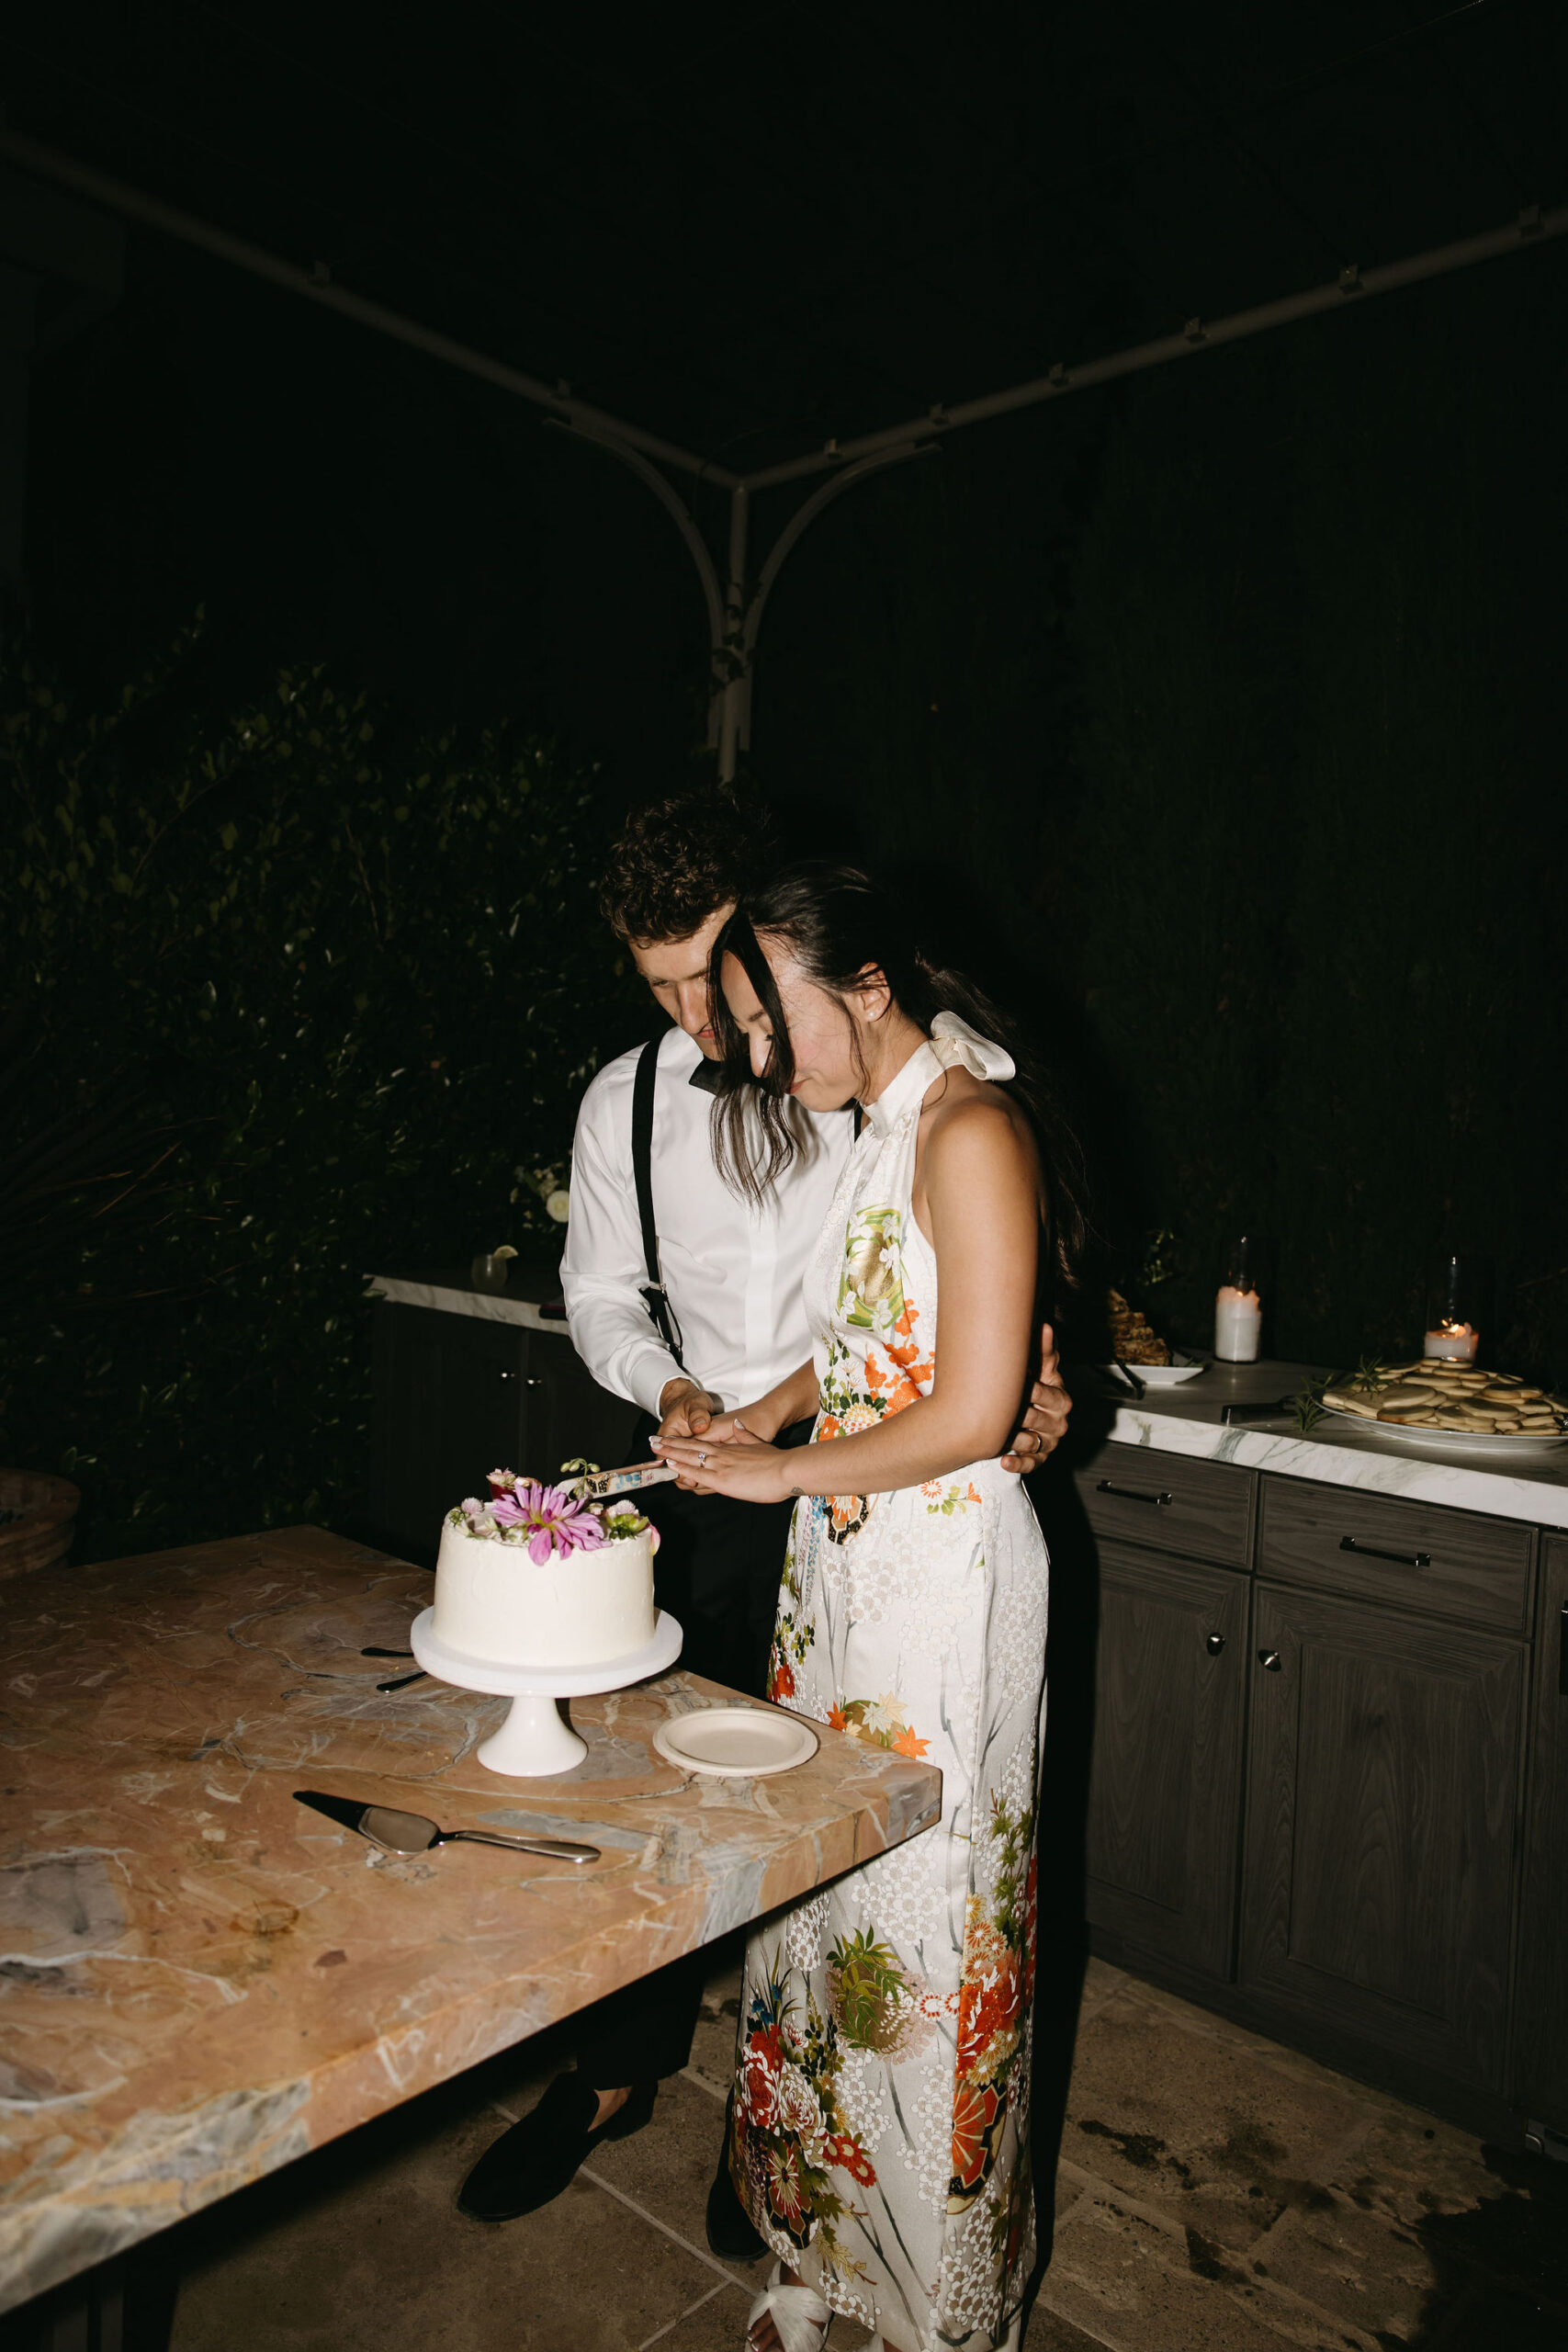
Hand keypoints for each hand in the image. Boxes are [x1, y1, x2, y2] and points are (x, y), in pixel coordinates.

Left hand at [652, 1421, 793, 1504]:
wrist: (786, 1469)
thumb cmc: (777, 1461)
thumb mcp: (759, 1444)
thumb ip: (745, 1437)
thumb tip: (738, 1427)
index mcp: (729, 1449)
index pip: (700, 1444)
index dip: (683, 1442)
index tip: (669, 1440)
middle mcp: (721, 1455)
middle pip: (690, 1448)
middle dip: (670, 1445)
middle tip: (652, 1441)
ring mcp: (720, 1465)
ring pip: (689, 1458)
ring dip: (670, 1453)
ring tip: (654, 1449)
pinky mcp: (722, 1479)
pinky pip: (697, 1473)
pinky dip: (682, 1468)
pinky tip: (671, 1464)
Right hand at [656, 1378, 725, 1488]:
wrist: (692, 1400)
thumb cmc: (692, 1402)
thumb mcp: (695, 1404)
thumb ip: (698, 1415)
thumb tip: (699, 1426)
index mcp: (669, 1432)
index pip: (666, 1455)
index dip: (677, 1467)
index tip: (688, 1475)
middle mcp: (673, 1444)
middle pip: (674, 1466)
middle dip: (684, 1476)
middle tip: (695, 1484)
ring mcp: (681, 1450)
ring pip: (682, 1469)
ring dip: (691, 1477)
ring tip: (700, 1484)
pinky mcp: (691, 1453)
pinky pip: (691, 1467)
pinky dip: (698, 1473)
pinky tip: (707, 1479)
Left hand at [1001, 1321, 1071, 1473]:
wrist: (1028, 1412)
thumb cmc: (1034, 1385)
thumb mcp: (1040, 1369)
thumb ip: (1044, 1351)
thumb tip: (1045, 1325)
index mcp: (1061, 1398)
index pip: (1045, 1394)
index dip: (1027, 1389)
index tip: (1008, 1383)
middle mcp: (1059, 1422)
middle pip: (1035, 1418)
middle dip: (1016, 1412)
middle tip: (994, 1407)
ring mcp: (1049, 1441)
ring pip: (1031, 1441)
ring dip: (1012, 1437)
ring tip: (993, 1433)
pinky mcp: (1039, 1458)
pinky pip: (1031, 1464)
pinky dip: (1018, 1463)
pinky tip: (1003, 1460)